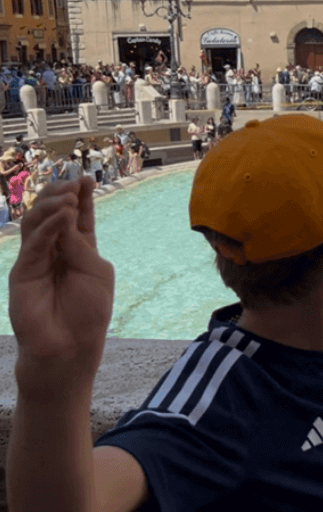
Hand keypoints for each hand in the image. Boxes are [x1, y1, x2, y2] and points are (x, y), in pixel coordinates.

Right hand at [8, 178, 113, 398]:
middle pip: (54, 213)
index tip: (87, 179)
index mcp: (79, 249)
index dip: (81, 196)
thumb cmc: (89, 311)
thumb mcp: (96, 271)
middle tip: (74, 184)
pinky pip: (33, 243)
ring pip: (37, 222)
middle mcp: (57, 250)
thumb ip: (81, 244)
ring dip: (53, 206)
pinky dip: (47, 227)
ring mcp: (37, 259)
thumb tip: (66, 214)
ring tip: (68, 198)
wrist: (70, 346)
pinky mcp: (22, 271)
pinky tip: (61, 217)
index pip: (78, 216)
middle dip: (63, 195)